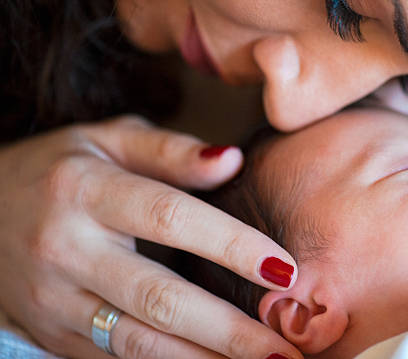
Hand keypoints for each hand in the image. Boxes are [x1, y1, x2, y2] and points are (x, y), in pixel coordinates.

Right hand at [0, 115, 301, 358]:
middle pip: (160, 298)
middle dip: (229, 331)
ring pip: (138, 344)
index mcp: (86, 190)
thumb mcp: (106, 141)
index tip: (285, 270)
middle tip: (285, 350)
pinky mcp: (51, 334)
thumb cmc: (59, 170)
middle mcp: (67, 249)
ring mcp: (55, 300)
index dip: (232, 246)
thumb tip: (232, 159)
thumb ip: (169, 151)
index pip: (171, 218)